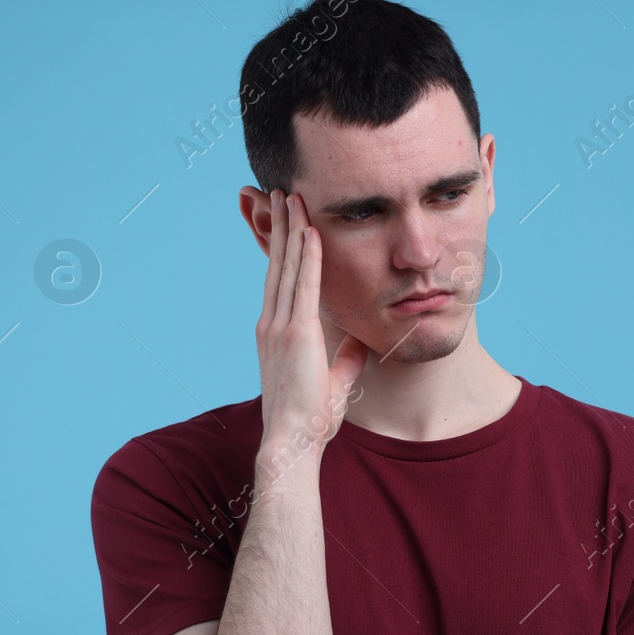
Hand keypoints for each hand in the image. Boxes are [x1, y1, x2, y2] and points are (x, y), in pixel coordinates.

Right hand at [256, 189, 366, 452]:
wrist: (293, 441)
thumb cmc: (309, 421)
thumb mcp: (333, 382)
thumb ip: (344, 360)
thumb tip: (360, 344)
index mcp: (277, 333)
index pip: (281, 281)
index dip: (283, 249)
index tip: (286, 220)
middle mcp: (273, 324)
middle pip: (277, 264)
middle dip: (279, 226)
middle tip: (280, 193)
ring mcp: (280, 327)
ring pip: (286, 266)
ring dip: (289, 229)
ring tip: (290, 196)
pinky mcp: (294, 333)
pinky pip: (302, 285)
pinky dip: (305, 256)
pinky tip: (308, 230)